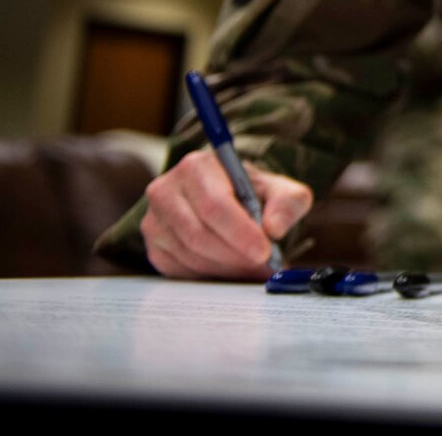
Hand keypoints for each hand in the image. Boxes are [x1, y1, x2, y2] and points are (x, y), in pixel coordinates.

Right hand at [140, 149, 311, 279]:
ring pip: (189, 254)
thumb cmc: (254, 193)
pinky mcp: (154, 246)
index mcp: (197, 166)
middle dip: (235, 255)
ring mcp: (154, 219)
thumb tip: (274, 228)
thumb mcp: (282, 190)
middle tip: (263, 266)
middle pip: (198, 234)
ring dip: (225, 267)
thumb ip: (287, 204)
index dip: (240, 232)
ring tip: (253, 268)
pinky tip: (231, 268)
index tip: (265, 251)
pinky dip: (209, 275)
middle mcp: (166, 190)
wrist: (230, 200)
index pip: (214, 204)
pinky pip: (178, 270)